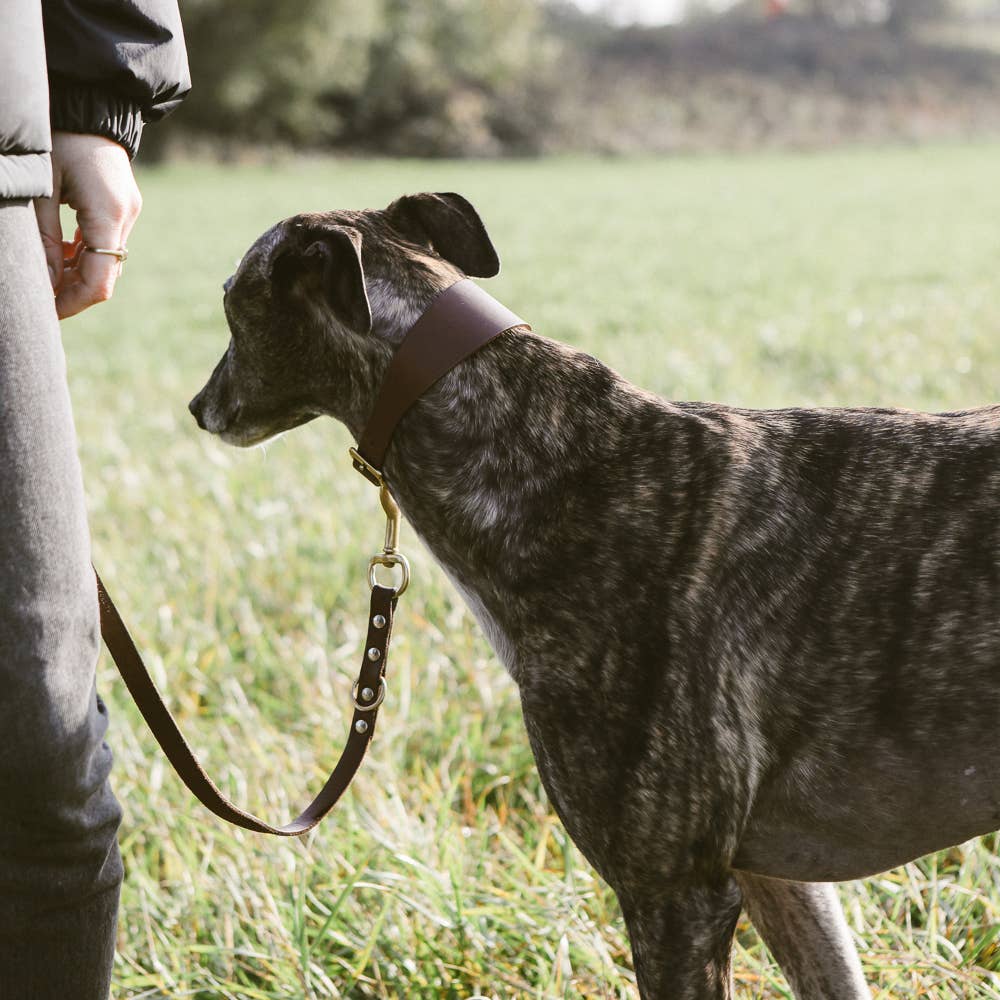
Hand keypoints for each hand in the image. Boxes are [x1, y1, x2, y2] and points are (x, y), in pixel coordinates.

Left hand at [34, 132, 141, 319]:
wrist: (88, 102)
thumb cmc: (57, 139)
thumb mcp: (40, 189)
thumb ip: (45, 239)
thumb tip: (46, 284)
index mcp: (109, 213)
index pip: (99, 280)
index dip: (73, 302)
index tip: (47, 311)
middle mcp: (127, 217)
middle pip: (106, 275)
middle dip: (73, 292)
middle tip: (41, 298)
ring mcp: (129, 212)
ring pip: (107, 262)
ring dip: (78, 275)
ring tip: (47, 276)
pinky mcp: (124, 206)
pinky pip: (108, 244)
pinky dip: (86, 256)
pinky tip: (63, 255)